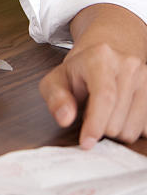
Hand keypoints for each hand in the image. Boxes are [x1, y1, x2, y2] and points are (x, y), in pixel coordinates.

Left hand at [38, 4, 146, 148]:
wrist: (106, 51)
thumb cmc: (79, 70)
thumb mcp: (56, 80)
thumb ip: (56, 98)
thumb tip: (65, 119)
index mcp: (101, 59)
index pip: (104, 97)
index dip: (95, 124)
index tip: (86, 143)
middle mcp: (129, 65)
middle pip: (118, 119)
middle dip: (100, 128)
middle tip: (90, 115)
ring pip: (134, 128)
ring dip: (116, 131)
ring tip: (105, 114)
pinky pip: (146, 129)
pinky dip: (130, 129)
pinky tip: (119, 115)